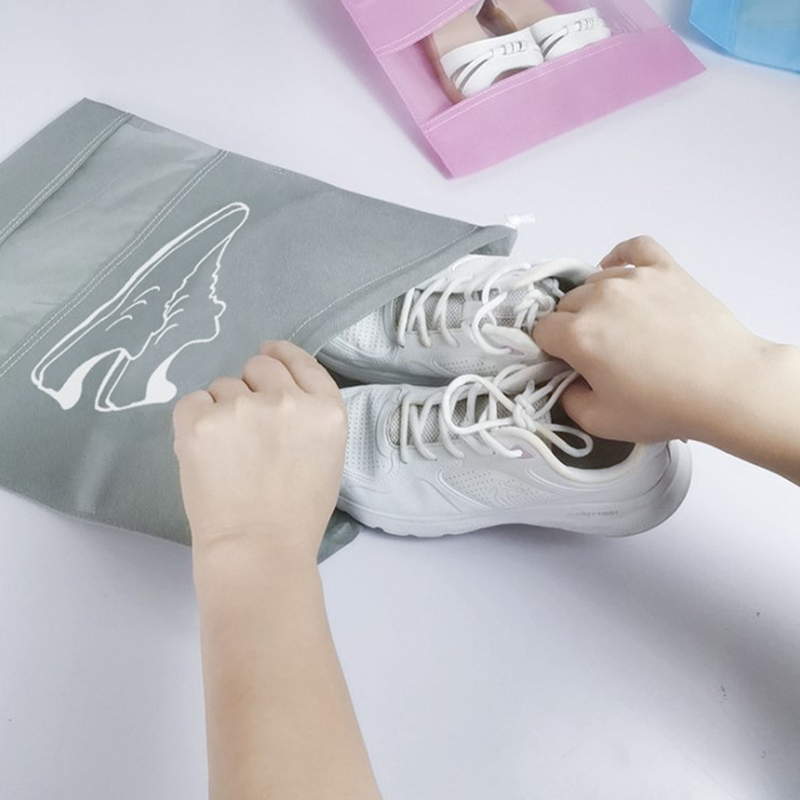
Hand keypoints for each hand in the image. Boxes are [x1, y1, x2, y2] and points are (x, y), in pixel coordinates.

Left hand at [172, 340, 346, 561]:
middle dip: (252, 385)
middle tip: (247, 424)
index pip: (301, 362)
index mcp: (325, 410)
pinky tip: (205, 452)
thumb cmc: (298, 514)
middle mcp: (286, 400)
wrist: (259, 550)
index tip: (268, 352)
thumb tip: (278, 391)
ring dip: (223, 409)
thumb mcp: (328, 456)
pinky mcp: (200, 421)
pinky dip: (195, 422)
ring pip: (223, 386)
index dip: (281, 354)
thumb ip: (310, 417)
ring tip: (229, 454)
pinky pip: (192, 402)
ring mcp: (241, 408)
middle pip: (260, 365)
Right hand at [533, 236, 767, 443]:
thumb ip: (568, 400)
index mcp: (578, 336)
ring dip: (596, 301)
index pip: (542, 331)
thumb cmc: (665, 407)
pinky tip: (619, 272)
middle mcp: (600, 299)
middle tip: (598, 351)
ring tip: (618, 323)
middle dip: (572, 327)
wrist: (727, 387)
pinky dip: (620, 258)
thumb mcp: (601, 422)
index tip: (568, 363)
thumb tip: (566, 381)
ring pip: (595, 281)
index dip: (551, 350)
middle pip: (566, 305)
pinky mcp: (666, 270)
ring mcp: (634, 279)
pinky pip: (633, 248)